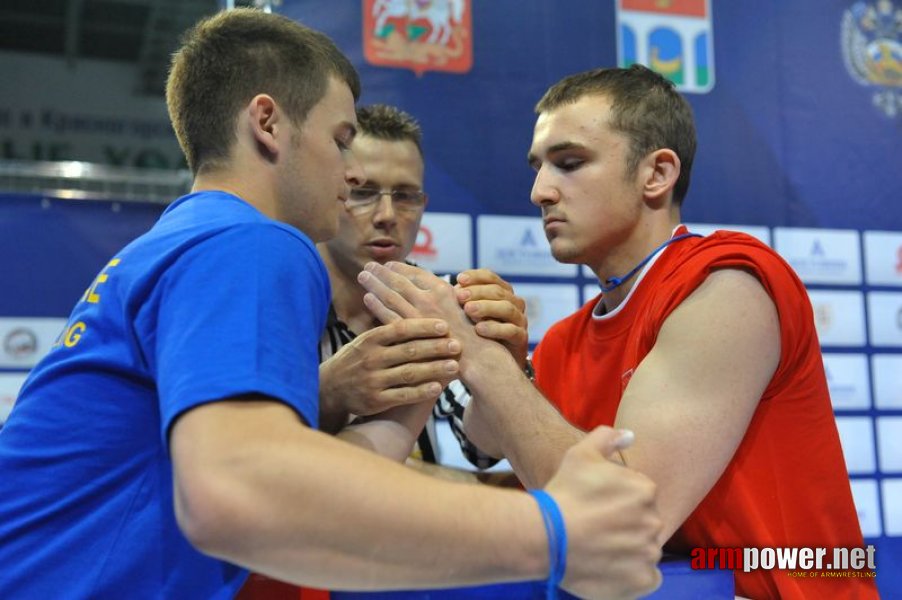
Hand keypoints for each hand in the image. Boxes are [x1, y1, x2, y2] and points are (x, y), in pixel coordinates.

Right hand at [319, 318, 460, 418]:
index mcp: (370, 339)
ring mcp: (373, 380)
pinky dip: (422, 391)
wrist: (329, 389)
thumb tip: (414, 308)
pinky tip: (438, 387)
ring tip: (454, 365)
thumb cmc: (355, 360)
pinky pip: (403, 395)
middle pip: (409, 350)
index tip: (444, 325)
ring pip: (409, 373)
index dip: (423, 326)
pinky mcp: (376, 400)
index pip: (400, 329)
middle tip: (457, 344)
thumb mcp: (365, 340)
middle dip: (435, 347)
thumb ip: (387, 329)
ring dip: (434, 369)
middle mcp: (371, 359)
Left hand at [357, 262, 501, 379]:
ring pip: (389, 295)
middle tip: (368, 265)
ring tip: (363, 276)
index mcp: (443, 290)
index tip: (390, 264)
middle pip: (399, 281)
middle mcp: (428, 299)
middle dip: (382, 272)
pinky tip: (367, 298)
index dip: (401, 267)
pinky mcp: (410, 332)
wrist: (479, 357)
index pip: (416, 274)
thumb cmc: (477, 333)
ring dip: (374, 283)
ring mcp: (417, 315)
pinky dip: (376, 305)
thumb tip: (440, 289)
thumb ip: (450, 297)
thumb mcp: (467, 306)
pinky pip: (388, 315)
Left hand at [455, 269, 527, 367]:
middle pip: (498, 291)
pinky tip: (479, 329)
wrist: (495, 366)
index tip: (459, 279)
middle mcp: (513, 304)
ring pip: (507, 308)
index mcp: (501, 293)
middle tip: (460, 296)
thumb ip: (459, 300)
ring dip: (486, 307)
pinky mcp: (521, 339)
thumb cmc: (476, 336)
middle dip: (478, 292)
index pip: (490, 278)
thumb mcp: (467, 316)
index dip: (475, 277)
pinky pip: (511, 330)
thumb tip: (438, 285)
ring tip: (468, 311)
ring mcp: (519, 320)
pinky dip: (495, 328)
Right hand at [546, 426, 661, 599]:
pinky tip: (609, 566)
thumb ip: (607, 438)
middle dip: (624, 524)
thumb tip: (630, 435)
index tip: (596, 506)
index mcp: (645, 489)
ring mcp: (649, 552)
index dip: (615, 500)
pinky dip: (632, 574)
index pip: (638, 495)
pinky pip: (647, 577)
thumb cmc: (563, 492)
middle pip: (643, 522)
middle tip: (595, 527)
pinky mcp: (642, 580)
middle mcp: (654, 520)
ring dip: (628, 549)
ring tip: (598, 547)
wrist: (546, 536)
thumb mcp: (580, 454)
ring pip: (644, 549)